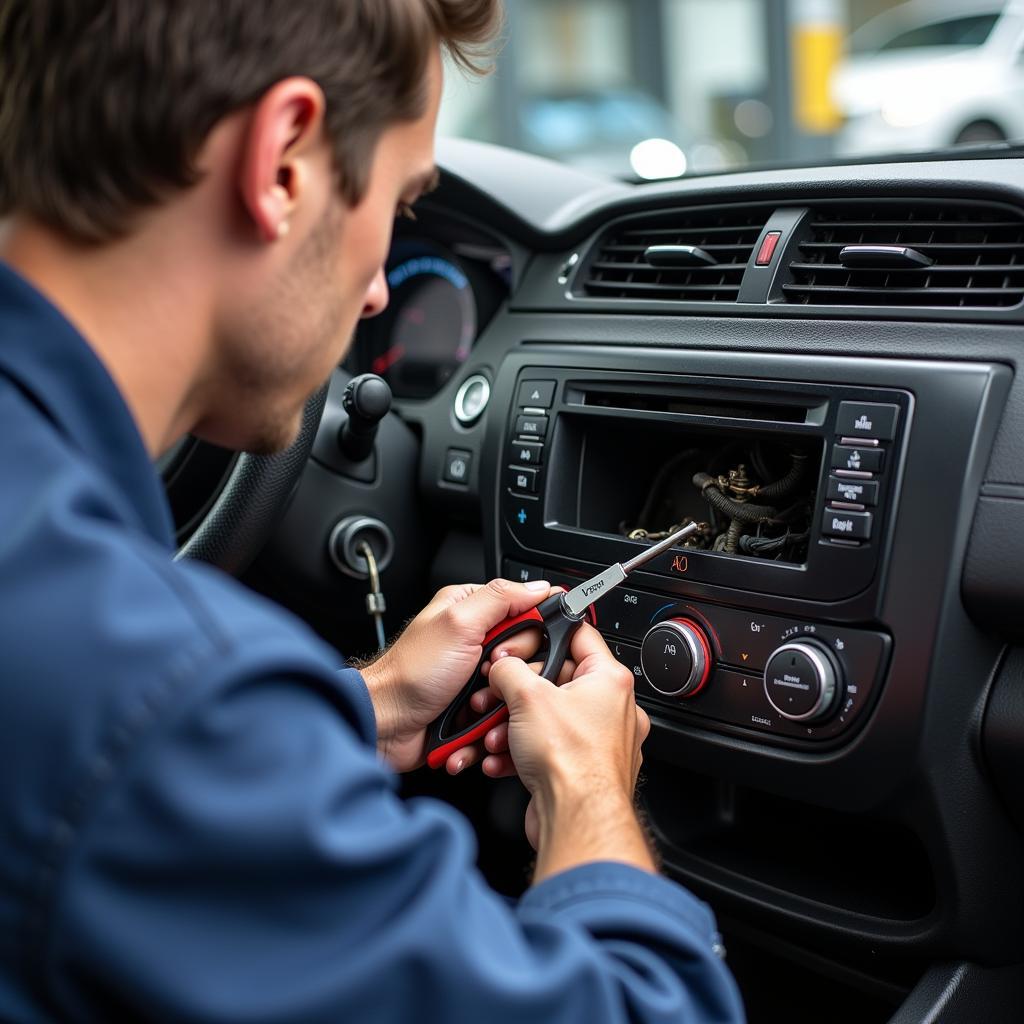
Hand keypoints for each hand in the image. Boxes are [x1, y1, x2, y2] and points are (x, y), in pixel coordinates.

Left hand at [360, 578, 570, 772]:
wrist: (388, 722)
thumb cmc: (410, 673)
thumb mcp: (458, 624)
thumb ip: (500, 599)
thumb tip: (539, 587)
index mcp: (472, 609)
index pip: (527, 611)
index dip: (526, 634)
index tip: (506, 649)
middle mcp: (477, 638)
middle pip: (528, 653)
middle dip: (510, 671)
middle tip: (485, 674)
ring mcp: (478, 672)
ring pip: (519, 686)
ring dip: (500, 700)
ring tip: (474, 703)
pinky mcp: (478, 703)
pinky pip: (504, 711)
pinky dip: (492, 720)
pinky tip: (472, 720)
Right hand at [486, 623, 653, 877]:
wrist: (576, 820)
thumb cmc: (572, 763)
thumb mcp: (527, 697)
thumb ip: (509, 669)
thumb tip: (503, 666)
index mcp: (610, 680)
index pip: (580, 636)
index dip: (547, 632)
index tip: (527, 634)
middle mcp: (613, 709)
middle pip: (558, 681)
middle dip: (519, 692)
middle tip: (498, 693)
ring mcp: (600, 742)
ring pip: (549, 719)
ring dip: (514, 726)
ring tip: (497, 733)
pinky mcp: (585, 770)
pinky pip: (549, 749)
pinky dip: (522, 751)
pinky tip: (501, 759)